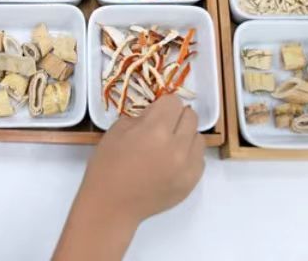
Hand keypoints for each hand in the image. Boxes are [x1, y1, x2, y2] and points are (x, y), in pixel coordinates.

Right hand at [82, 95, 205, 222]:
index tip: (154, 114)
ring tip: (168, 146)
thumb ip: (141, 117)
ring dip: (185, 136)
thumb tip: (157, 114)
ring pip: (198, 137)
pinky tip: (172, 162)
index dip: (162, 105)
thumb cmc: (108, 166)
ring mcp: (187, 166)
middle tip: (161, 128)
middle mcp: (177, 146)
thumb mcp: (117, 130)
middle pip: (191, 116)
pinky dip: (188, 155)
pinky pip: (199, 158)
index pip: (174, 102)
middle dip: (176, 117)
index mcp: (155, 130)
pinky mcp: (192, 182)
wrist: (112, 206)